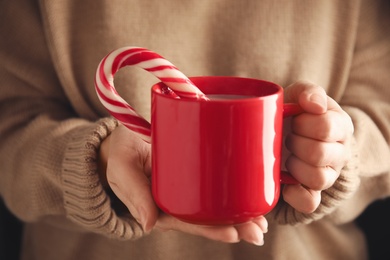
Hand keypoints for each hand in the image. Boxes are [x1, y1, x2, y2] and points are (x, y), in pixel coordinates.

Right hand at [98, 124, 267, 244]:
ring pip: (213, 208)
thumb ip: (133, 192)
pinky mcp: (191, 175)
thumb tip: (149, 225)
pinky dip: (233, 196)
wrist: (122, 139)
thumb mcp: (122, 168)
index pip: (188, 222)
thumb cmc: (120, 152)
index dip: (211, 229)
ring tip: (261, 223)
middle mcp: (175, 202)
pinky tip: (251, 199)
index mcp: (159, 206)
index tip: (234, 232)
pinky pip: (212, 189)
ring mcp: (184, 190)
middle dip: (234, 227)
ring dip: (239, 216)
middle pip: (206, 220)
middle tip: (258, 231)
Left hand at [282, 81, 353, 212]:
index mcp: (339, 126)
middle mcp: (339, 153)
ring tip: (286, 155)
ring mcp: (328, 175)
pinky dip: (294, 194)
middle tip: (287, 137)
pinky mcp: (312, 194)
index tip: (294, 119)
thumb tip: (314, 104)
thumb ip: (308, 91)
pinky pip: (309, 202)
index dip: (303, 123)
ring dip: (294, 165)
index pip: (327, 127)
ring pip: (318, 179)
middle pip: (319, 153)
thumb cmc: (292, 113)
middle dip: (295, 143)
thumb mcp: (298, 95)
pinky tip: (284, 180)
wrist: (284, 133)